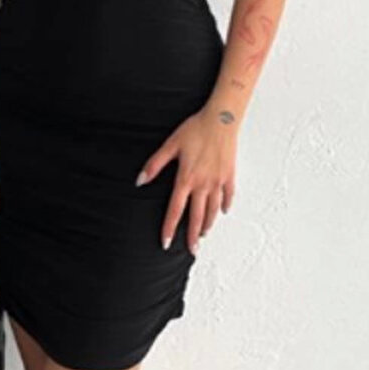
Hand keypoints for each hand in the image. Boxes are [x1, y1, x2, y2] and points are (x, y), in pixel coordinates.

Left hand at [136, 106, 237, 254]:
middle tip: (192, 251)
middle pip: (196, 216)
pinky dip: (225, 205)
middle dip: (192, 236)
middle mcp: (203, 184)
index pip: (175, 210)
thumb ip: (154, 165)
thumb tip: (140, 181)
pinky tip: (223, 212)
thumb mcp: (171, 145)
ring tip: (203, 235)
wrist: (221, 119)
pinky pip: (228, 195)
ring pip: (213, 209)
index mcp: (186, 179)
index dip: (169, 228)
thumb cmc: (195, 129)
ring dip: (207, 224)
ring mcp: (218, 181)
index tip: (165, 243)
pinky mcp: (229, 175)